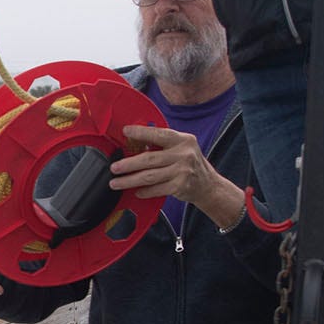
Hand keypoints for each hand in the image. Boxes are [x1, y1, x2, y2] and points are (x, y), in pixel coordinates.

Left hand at [109, 124, 245, 229]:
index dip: (141, 133)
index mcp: (182, 140)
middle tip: (114, 167)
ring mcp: (183, 171)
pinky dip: (144, 191)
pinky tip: (136, 191)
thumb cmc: (189, 164)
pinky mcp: (181, 186)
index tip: (125, 132)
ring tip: (116, 182)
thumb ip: (163, 144)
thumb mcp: (182, 148)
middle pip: (149, 159)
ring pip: (149, 176)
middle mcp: (184, 154)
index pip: (158, 134)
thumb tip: (135, 143)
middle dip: (128, 164)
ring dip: (130, 180)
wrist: (208, 186)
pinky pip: (157, 189)